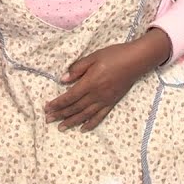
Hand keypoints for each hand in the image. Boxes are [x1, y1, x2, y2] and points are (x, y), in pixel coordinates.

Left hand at [45, 29, 169, 130]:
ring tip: (61, 127)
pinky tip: (83, 128)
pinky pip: (100, 116)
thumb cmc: (115, 55)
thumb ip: (78, 68)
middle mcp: (96, 94)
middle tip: (48, 120)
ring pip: (85, 114)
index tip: (47, 108)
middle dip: (60, 114)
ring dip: (72, 121)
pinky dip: (91, 123)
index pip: (69, 96)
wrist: (137, 60)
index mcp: (90, 82)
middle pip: (75, 107)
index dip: (57, 103)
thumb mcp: (94, 57)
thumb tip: (63, 79)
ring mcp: (105, 100)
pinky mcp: (112, 102)